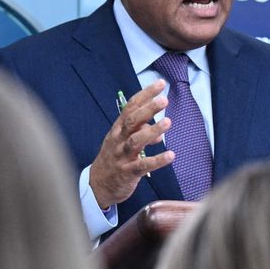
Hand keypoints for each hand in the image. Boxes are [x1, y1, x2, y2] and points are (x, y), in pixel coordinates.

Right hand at [90, 81, 173, 208]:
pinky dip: (157, 160)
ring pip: (136, 141)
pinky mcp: (128, 172)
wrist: (98, 184)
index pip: (131, 107)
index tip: (160, 84)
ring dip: (152, 131)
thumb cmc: (114, 158)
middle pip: (132, 121)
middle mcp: (119, 139)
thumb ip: (142, 131)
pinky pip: (143, 165)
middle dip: (148, 109)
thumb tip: (159, 128)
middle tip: (164, 100)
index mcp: (118, 128)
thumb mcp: (123, 141)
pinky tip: (170, 155)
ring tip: (168, 122)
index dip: (145, 95)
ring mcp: (122, 156)